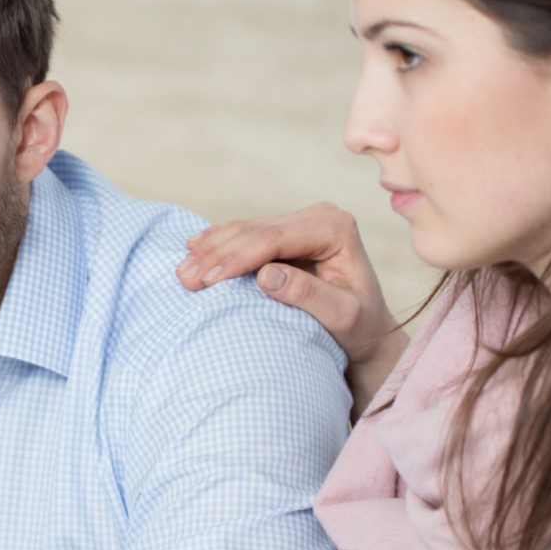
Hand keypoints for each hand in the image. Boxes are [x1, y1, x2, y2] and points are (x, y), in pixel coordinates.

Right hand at [176, 203, 407, 415]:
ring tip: (183, 272)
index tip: (209, 281)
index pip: (275, 238)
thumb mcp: (343, 317)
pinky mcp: (286, 232)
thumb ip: (308, 295)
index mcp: (335, 229)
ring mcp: (300, 222)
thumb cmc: (359, 329)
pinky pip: (244, 233)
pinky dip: (217, 243)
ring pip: (244, 229)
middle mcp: (318, 217)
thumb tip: (266, 274)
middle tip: (185, 279)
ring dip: (210, 249)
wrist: (367, 332)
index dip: (237, 257)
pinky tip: (192, 248)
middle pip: (254, 231)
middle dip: (216, 255)